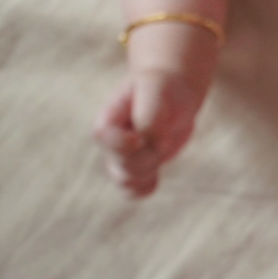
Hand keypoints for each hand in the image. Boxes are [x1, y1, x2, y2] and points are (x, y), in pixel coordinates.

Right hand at [93, 68, 202, 196]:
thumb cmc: (162, 87)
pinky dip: (145, 187)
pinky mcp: (136, 167)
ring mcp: (121, 157)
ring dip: (150, 169)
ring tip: (162, 148)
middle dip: (148, 155)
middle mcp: (110, 142)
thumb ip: (150, 119)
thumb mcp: (157, 92)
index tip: (142, 137)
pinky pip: (133, 191)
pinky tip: (156, 175)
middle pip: (122, 165)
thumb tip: (154, 147)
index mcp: (108, 118)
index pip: (103, 136)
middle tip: (164, 137)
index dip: (124, 143)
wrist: (174, 90)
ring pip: (127, 181)